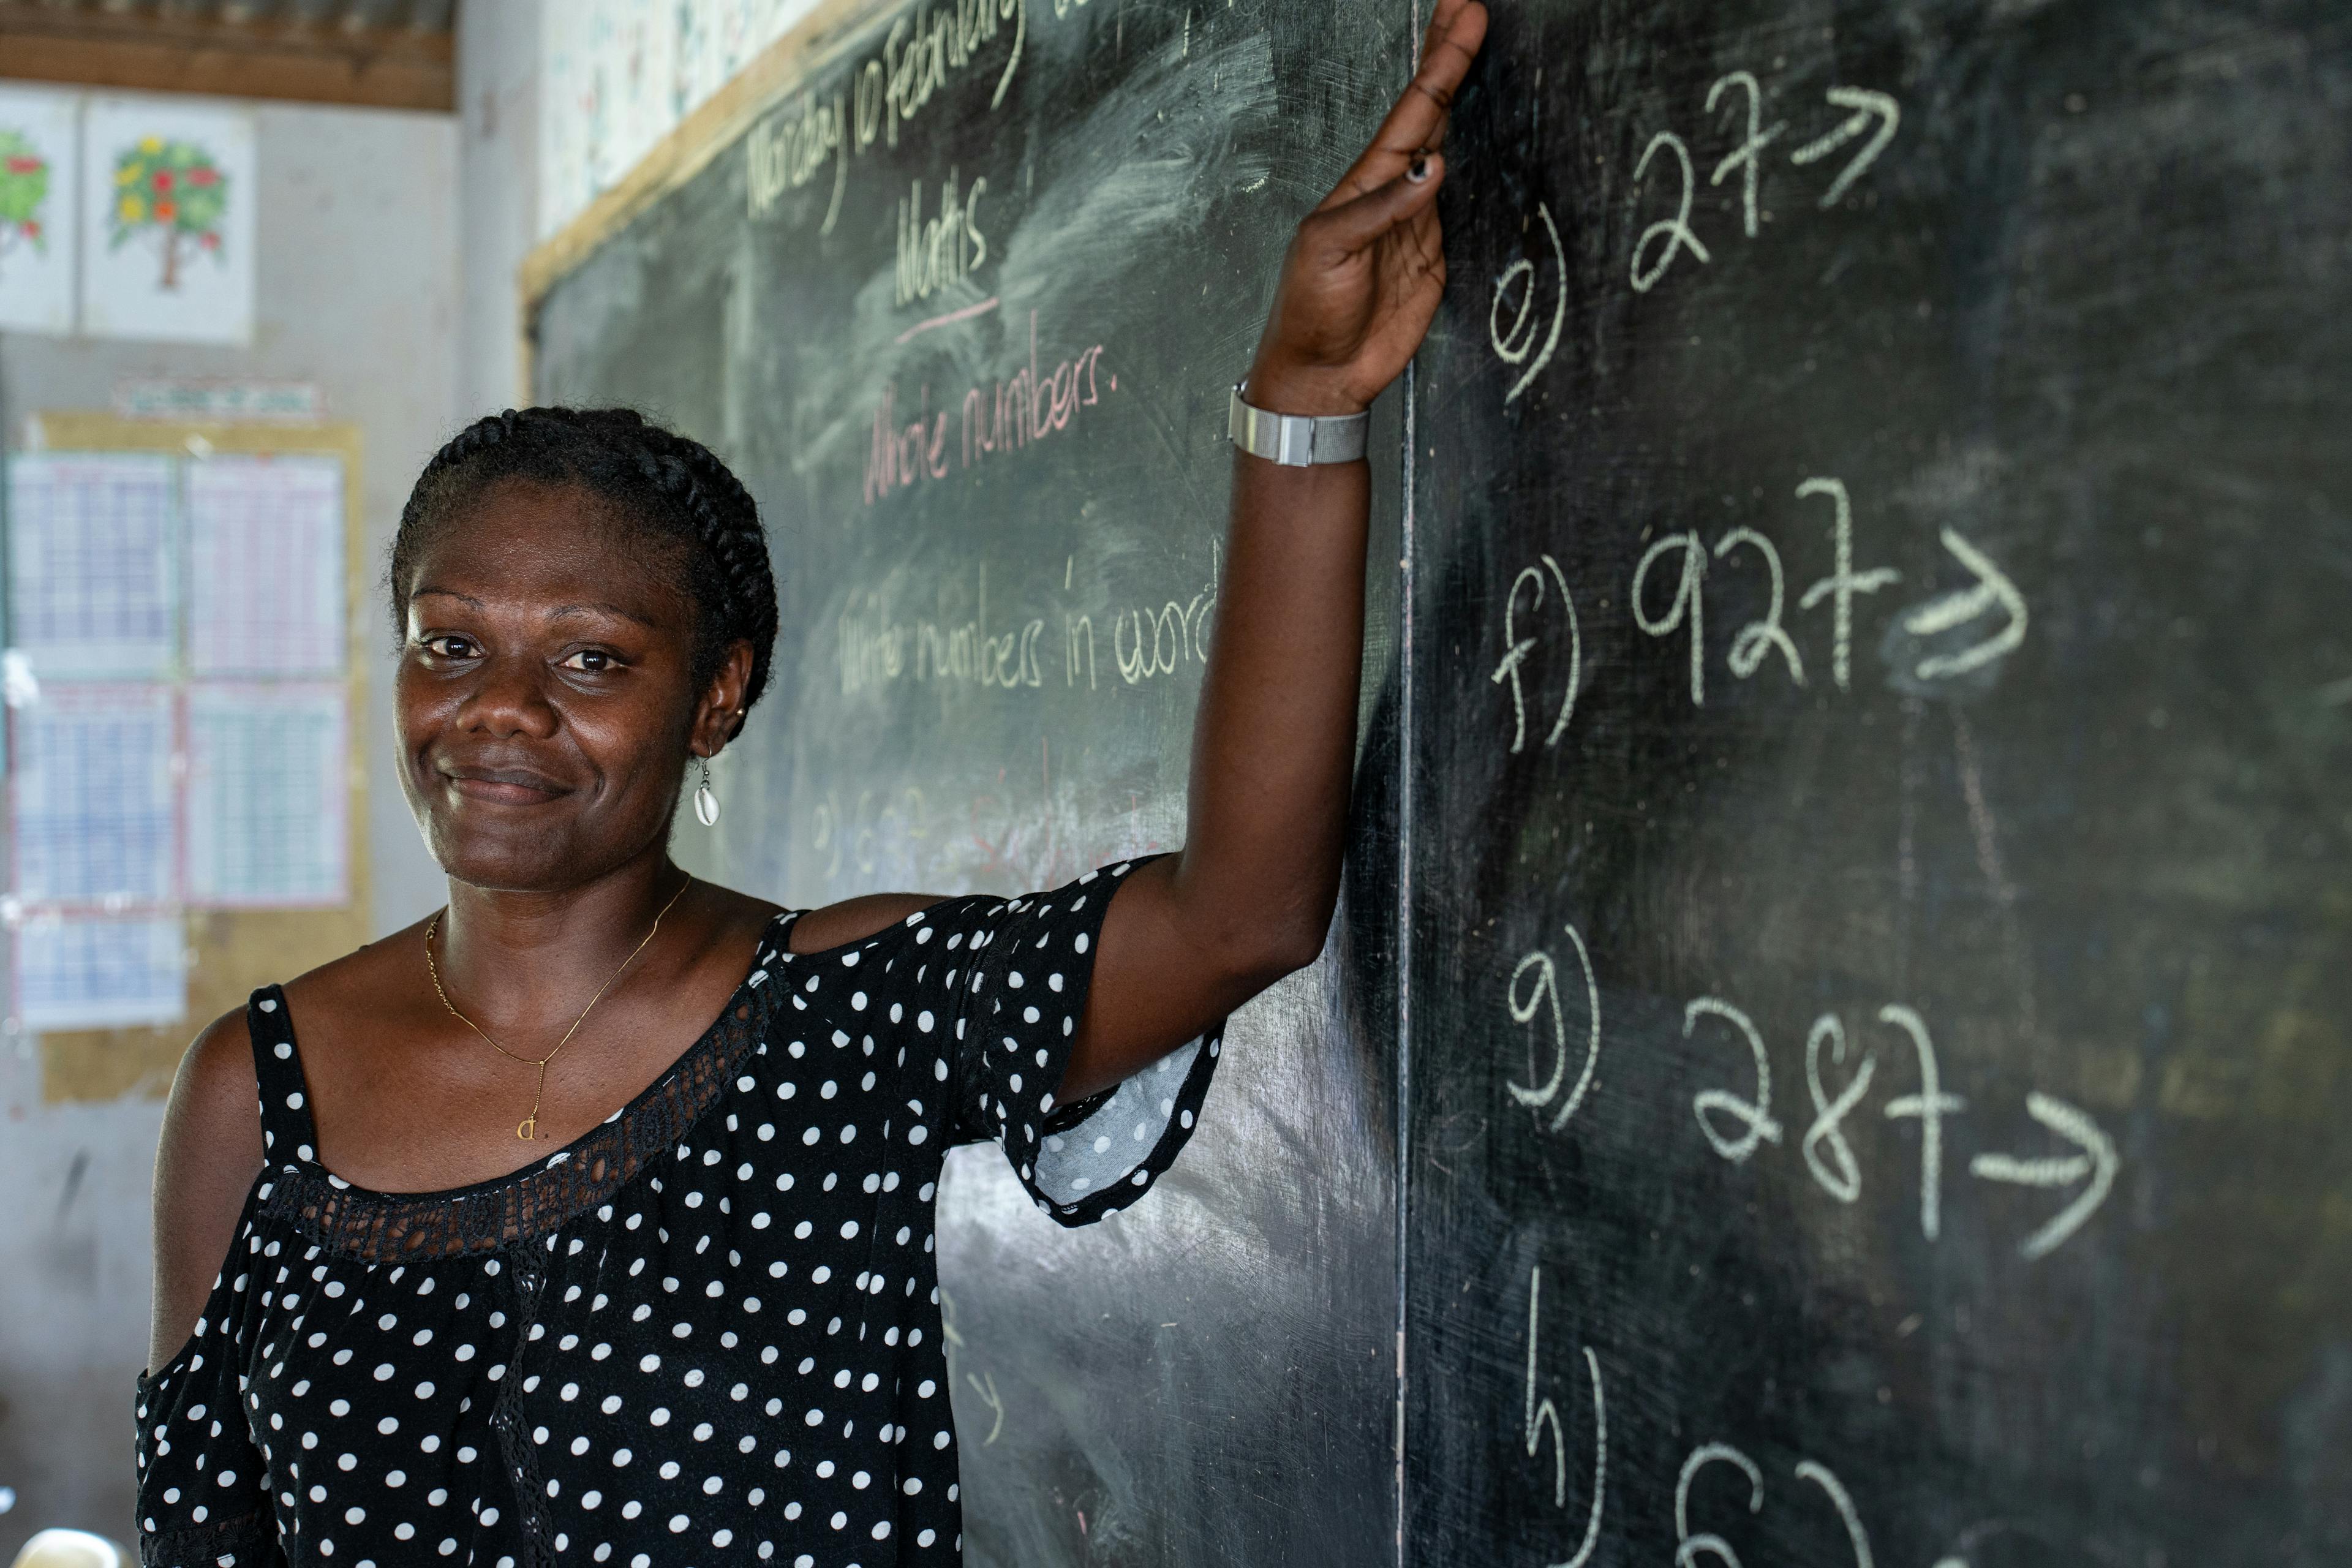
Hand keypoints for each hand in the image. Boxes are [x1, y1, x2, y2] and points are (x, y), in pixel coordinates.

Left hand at [1246, 0, 1488, 417]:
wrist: (1321, 375)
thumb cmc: (1309, 313)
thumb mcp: (1330, 253)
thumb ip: (1381, 211)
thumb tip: (1432, 166)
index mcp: (1364, 185)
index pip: (1411, 113)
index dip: (1438, 64)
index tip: (1460, 15)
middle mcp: (1394, 194)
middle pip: (1430, 115)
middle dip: (1448, 60)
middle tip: (1467, 8)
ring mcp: (1418, 223)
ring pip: (1448, 147)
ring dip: (1463, 100)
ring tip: (1476, 49)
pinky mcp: (1437, 256)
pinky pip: (1465, 202)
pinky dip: (1478, 165)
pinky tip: (1485, 136)